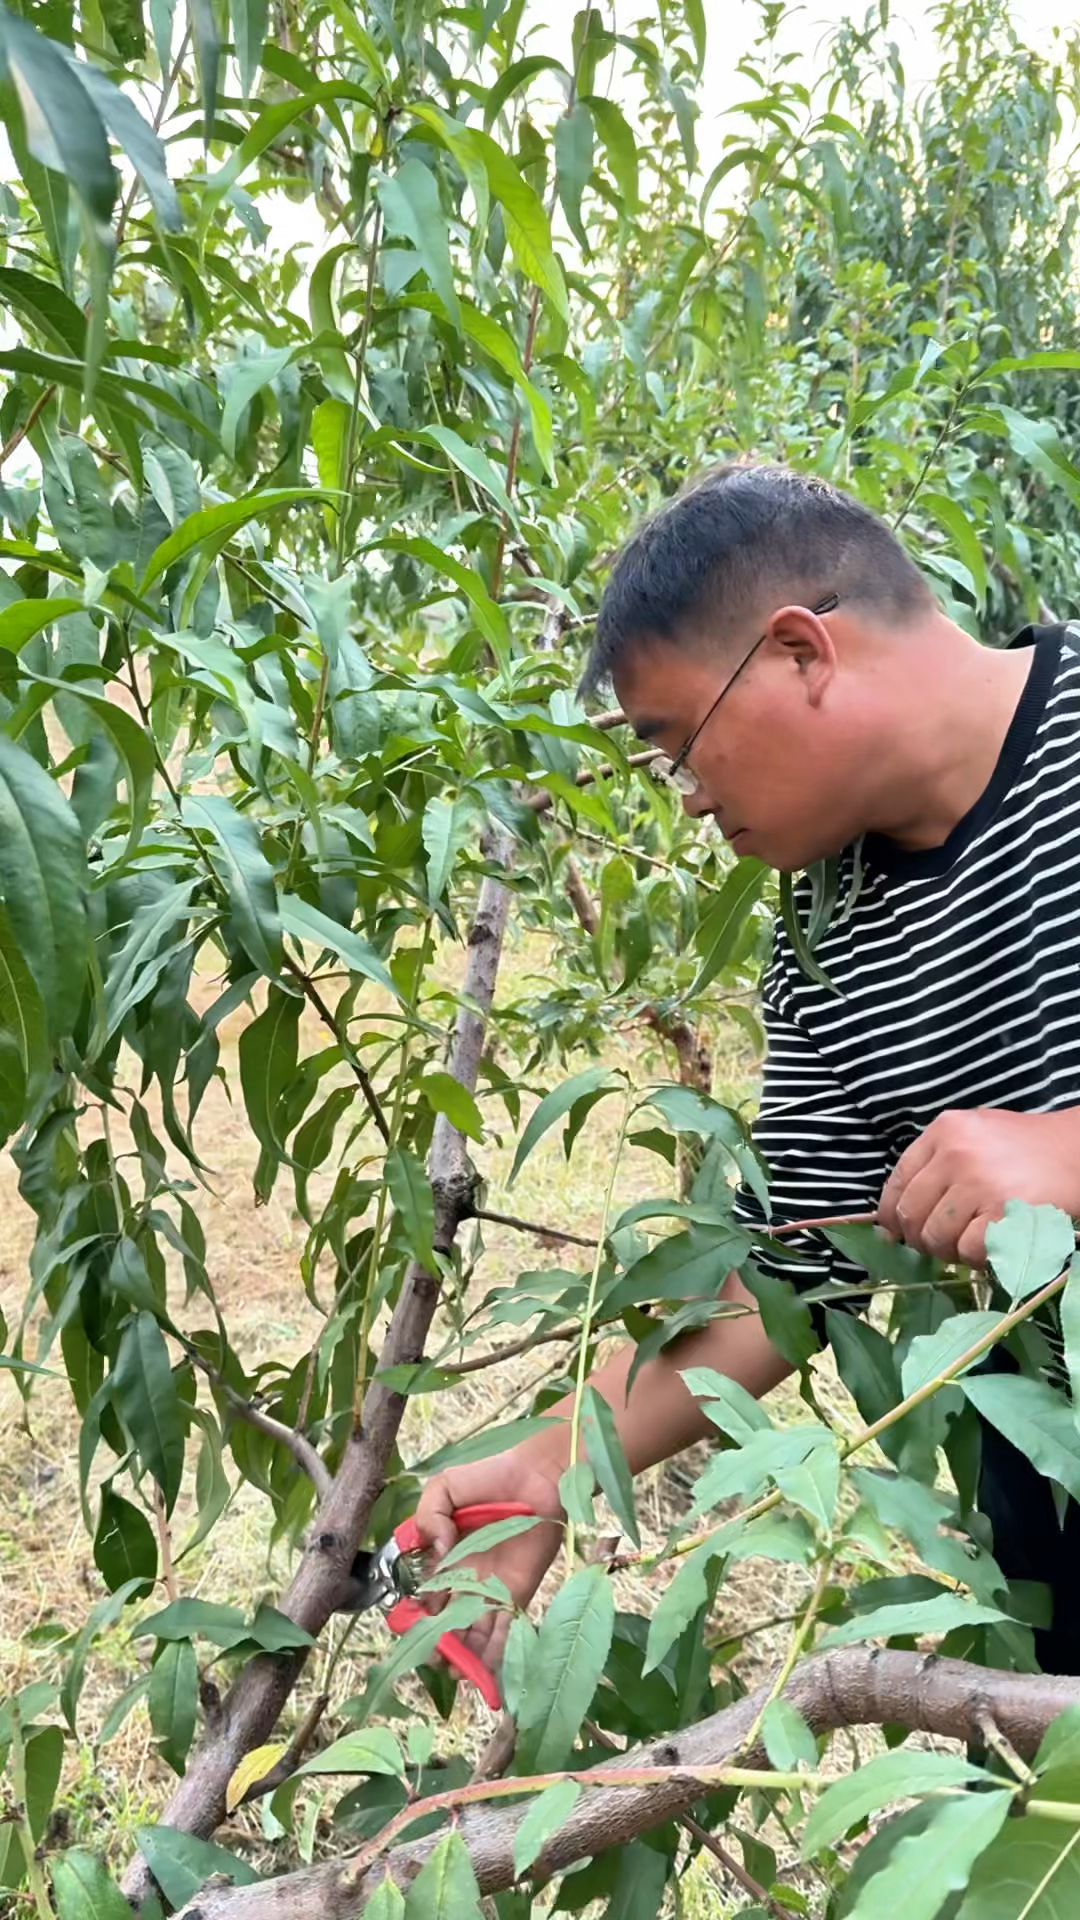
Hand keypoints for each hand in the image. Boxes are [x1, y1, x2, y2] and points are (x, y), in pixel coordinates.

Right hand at [413, 1448, 564, 1674]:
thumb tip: (439, 1550)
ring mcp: (491, 1591)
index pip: (422, 1597)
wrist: (539, 1475)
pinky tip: (486, 1673)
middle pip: (445, 1624)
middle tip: (435, 1655)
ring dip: (463, 1658)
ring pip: (472, 1635)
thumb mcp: (445, 1487)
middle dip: (437, 1644)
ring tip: (457, 1671)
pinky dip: (495, 1654)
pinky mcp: (518, 1595)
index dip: (415, 1616)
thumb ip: (428, 1516)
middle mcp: (464, 1582)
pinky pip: (505, 1631)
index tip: (412, 1626)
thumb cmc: (491, 1477)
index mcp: (442, 1560)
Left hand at [877, 1107, 1079, 1264]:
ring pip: (935, 1237)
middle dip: (918, 1237)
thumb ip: (936, 1161)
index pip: (897, 1179)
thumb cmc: (1026, 1145)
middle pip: (910, 1213)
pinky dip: (974, 1257)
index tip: (893, 1229)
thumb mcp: (975, 1132)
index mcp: (944, 1130)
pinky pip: (968, 1250)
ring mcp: (978, 1185)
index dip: (889, 1212)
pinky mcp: (1003, 1213)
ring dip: (948, 1250)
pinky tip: (989, 1245)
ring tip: (968, 1242)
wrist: (1078, 1151)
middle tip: (937, 1243)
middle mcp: (955, 1154)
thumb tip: (894, 1213)